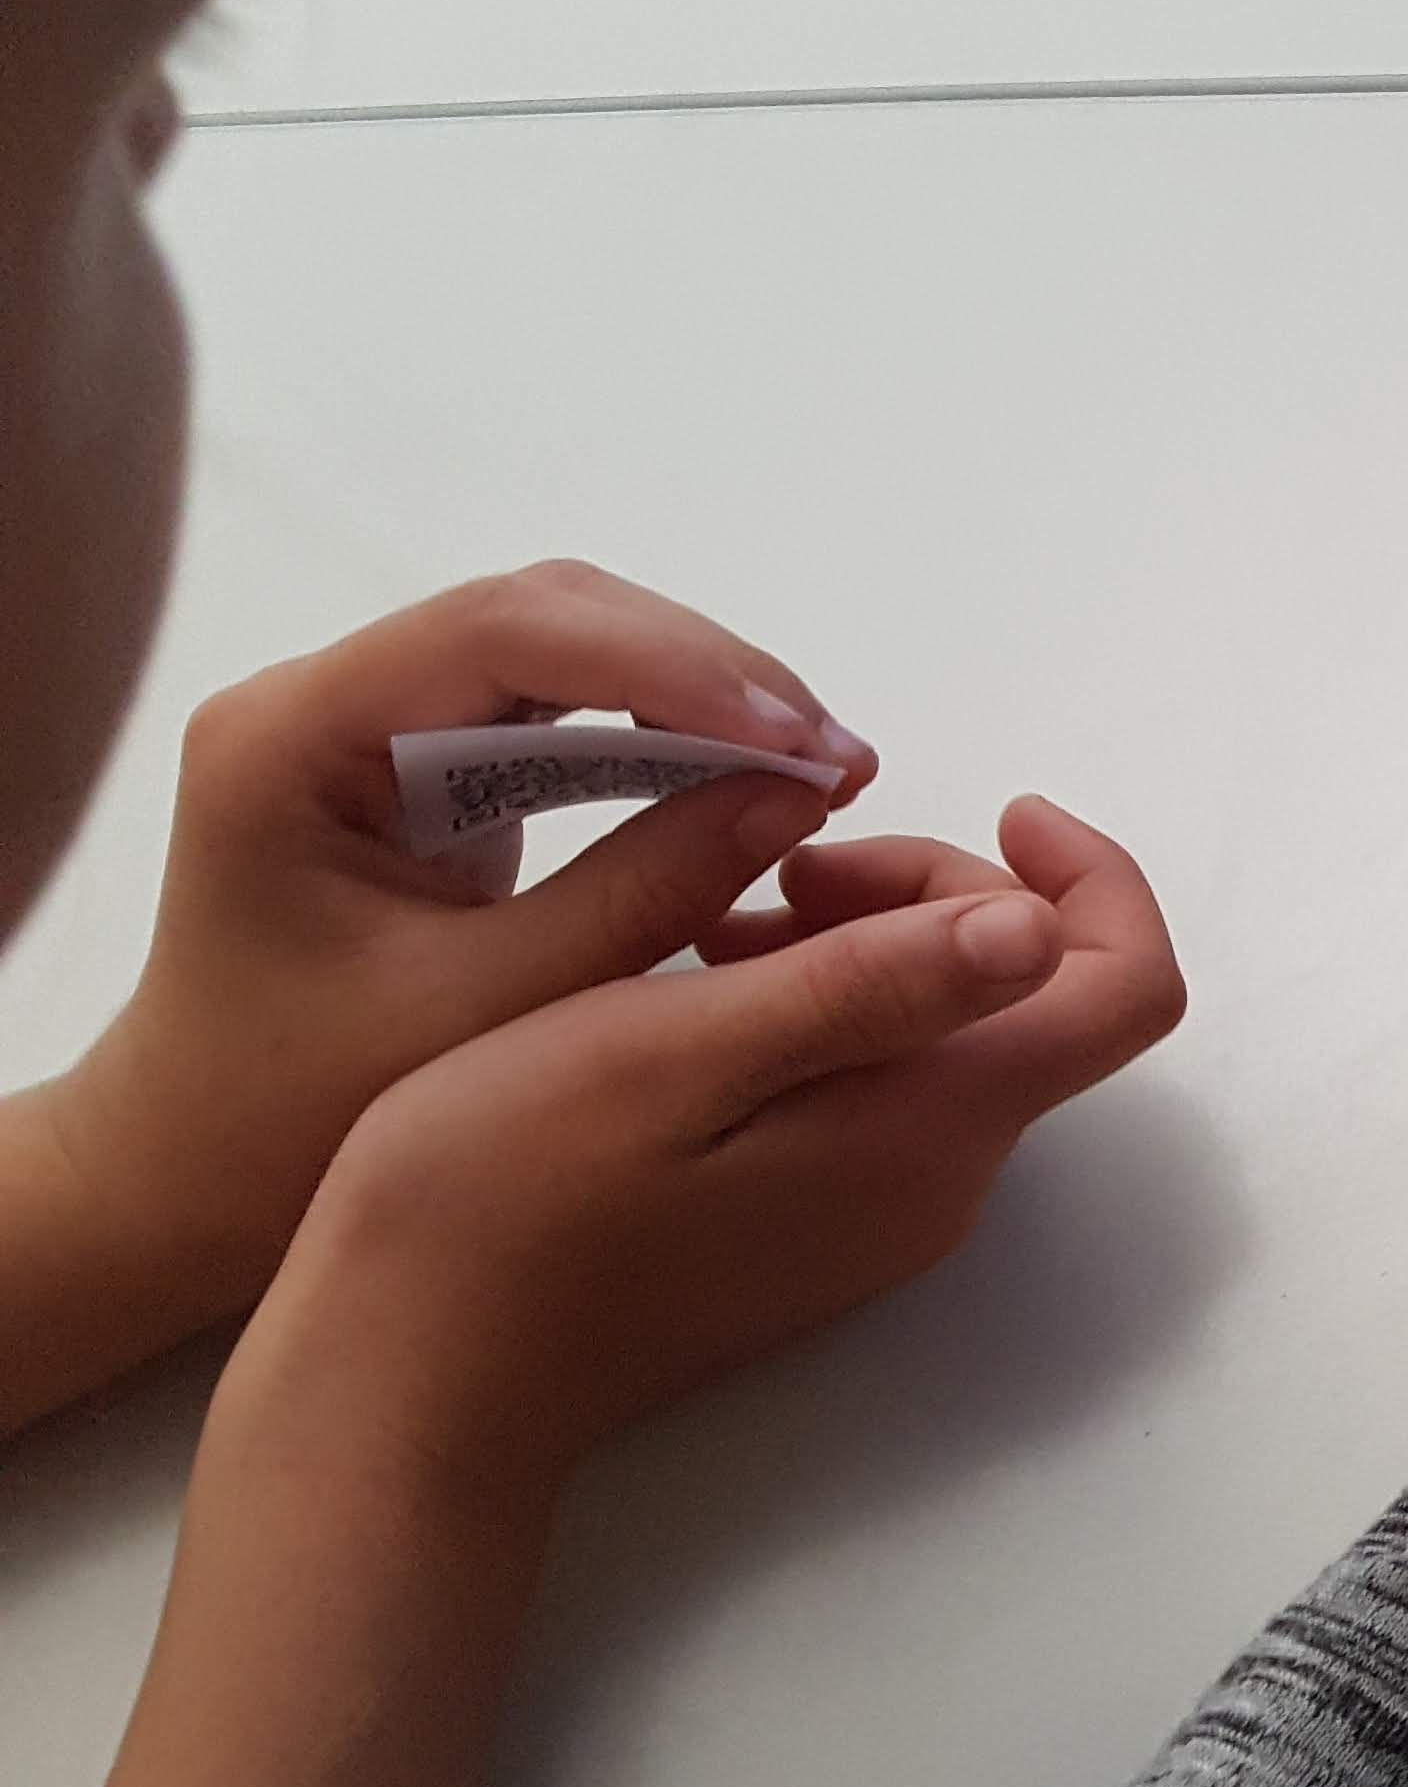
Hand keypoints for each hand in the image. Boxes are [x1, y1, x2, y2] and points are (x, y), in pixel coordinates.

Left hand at [36, 562, 882, 1340]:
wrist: (188, 1171)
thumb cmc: (300, 1114)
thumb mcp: (491, 1014)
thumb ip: (645, 892)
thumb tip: (798, 794)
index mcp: (291, 738)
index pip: (506, 632)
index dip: (671, 666)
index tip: (798, 743)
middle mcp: (320, 696)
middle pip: (549, 615)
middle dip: (709, 672)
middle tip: (839, 758)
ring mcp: (369, 718)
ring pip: (570, 646)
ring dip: (705, 696)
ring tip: (821, 767)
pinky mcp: (417, 757)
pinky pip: (562, 707)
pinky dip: (667, 736)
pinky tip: (752, 779)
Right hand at [207, 797, 1184, 1513]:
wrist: (407, 1390)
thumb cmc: (501, 1202)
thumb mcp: (674, 1054)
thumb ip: (866, 988)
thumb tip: (1040, 926)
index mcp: (930, 1127)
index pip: (1127, 989)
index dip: (1093, 875)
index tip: (992, 800)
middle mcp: (943, 1180)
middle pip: (1038, 988)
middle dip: (942, 888)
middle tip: (779, 870)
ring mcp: (883, 1213)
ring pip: (956, 1025)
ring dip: (870, 938)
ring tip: (717, 922)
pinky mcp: (819, 1224)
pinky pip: (883, 1081)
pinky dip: (826, 1002)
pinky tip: (704, 986)